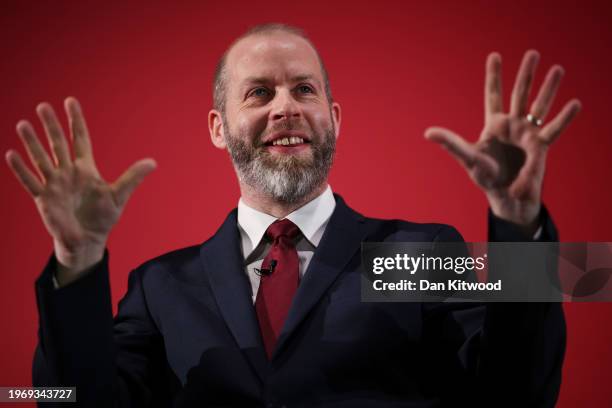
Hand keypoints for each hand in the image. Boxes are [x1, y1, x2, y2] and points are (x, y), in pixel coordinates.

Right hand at [5, 97, 155, 281]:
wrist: (87, 240)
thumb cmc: (103, 217)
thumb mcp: (119, 195)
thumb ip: (133, 177)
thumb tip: (153, 162)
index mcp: (85, 169)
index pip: (80, 139)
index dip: (76, 121)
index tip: (70, 101)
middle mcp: (67, 173)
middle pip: (58, 144)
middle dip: (51, 126)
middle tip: (43, 106)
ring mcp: (54, 184)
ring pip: (41, 159)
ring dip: (32, 143)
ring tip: (23, 125)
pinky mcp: (44, 199)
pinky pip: (30, 182)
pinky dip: (21, 170)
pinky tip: (11, 155)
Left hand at [425, 50, 580, 233]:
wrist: (505, 197)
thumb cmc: (485, 177)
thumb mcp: (467, 157)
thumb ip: (451, 143)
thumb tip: (428, 132)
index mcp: (493, 125)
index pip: (493, 95)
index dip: (494, 76)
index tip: (495, 56)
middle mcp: (513, 125)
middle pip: (520, 94)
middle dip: (526, 74)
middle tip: (532, 53)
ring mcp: (528, 134)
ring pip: (540, 106)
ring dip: (548, 89)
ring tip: (558, 69)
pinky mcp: (540, 147)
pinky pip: (554, 130)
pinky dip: (564, 118)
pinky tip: (574, 103)